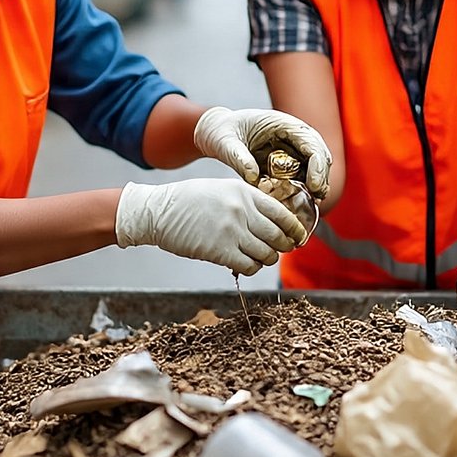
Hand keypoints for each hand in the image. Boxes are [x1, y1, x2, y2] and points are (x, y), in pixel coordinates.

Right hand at [115, 178, 306, 276]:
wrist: (158, 211)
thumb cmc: (188, 200)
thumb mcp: (222, 188)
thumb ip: (247, 201)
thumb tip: (272, 219)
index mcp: (244, 192)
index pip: (282, 213)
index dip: (295, 229)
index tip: (297, 237)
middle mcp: (242, 210)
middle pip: (278, 236)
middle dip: (283, 247)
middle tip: (280, 250)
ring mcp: (232, 231)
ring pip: (267, 254)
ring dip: (266, 259)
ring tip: (258, 257)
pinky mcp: (220, 251)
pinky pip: (249, 266)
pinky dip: (251, 268)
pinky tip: (243, 264)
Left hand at [193, 106, 331, 198]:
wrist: (217, 134)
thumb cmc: (221, 132)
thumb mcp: (225, 143)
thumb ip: (238, 157)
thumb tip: (253, 176)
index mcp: (282, 124)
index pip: (311, 142)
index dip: (317, 164)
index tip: (313, 185)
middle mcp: (292, 136)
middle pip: (319, 155)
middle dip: (321, 177)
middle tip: (317, 198)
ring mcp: (291, 150)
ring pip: (313, 167)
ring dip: (315, 184)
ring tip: (311, 203)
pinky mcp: (286, 164)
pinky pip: (300, 177)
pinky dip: (302, 189)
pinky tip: (297, 202)